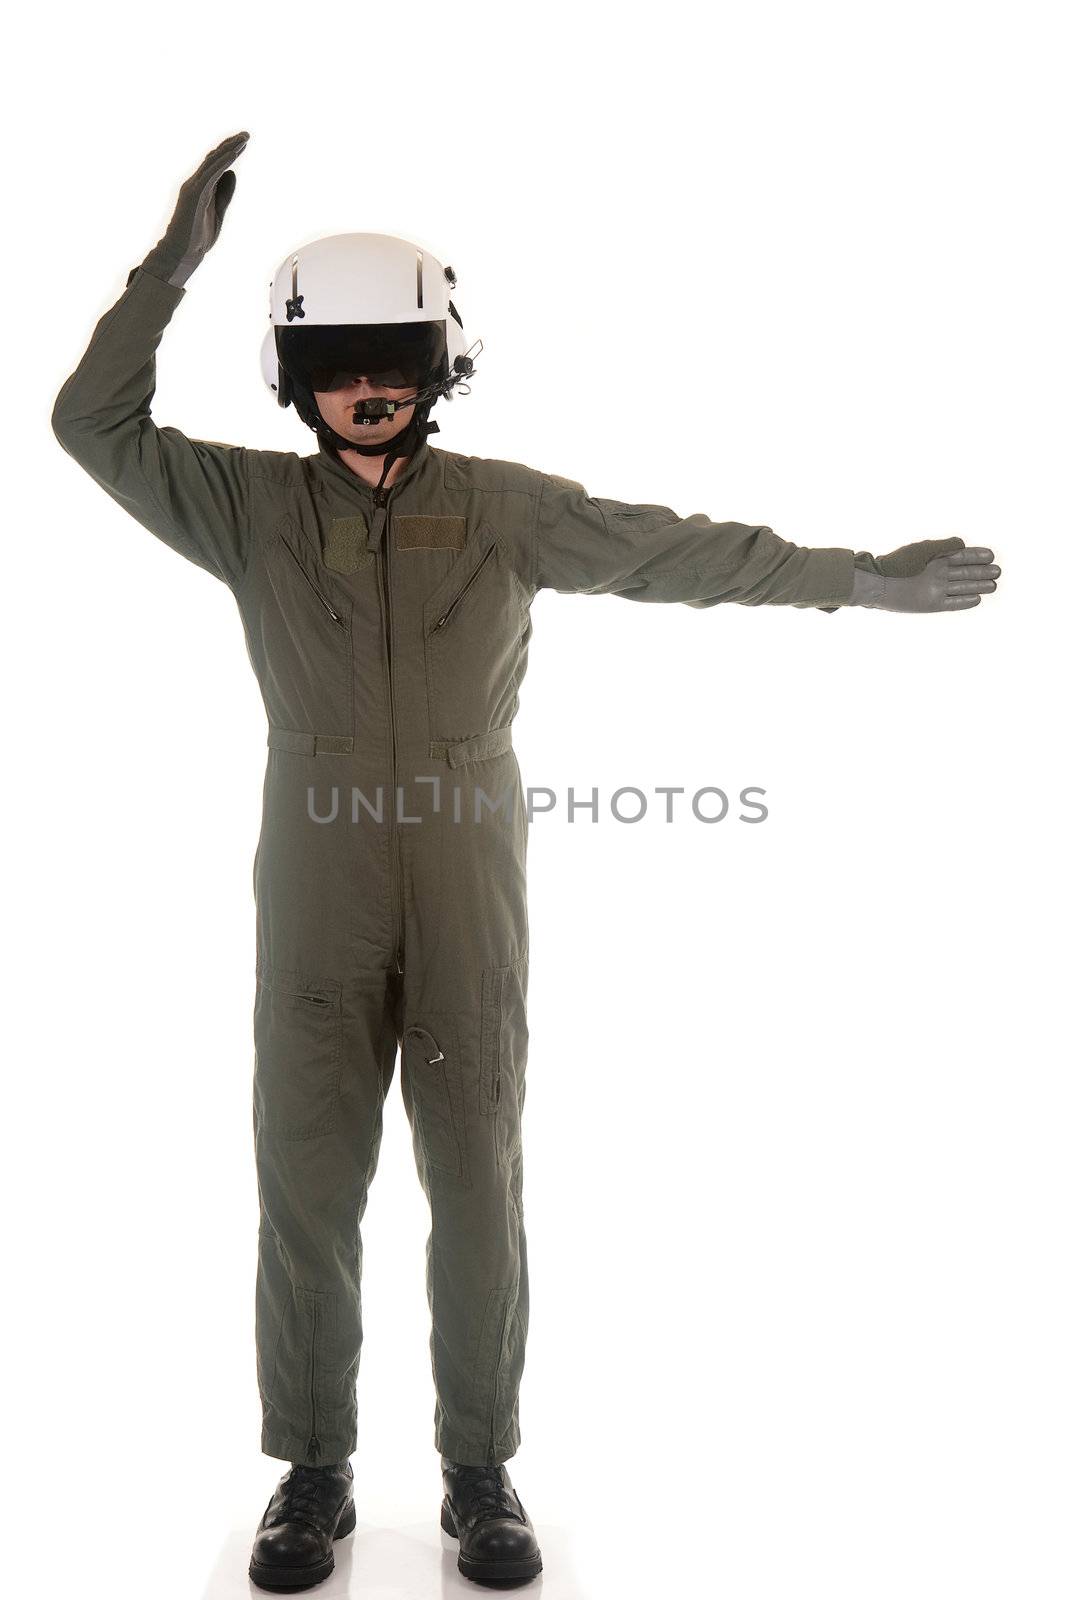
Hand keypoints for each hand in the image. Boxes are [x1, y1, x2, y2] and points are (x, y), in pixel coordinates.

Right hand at [140, 131, 249, 287]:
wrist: (183, 253)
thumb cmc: (198, 237)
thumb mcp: (218, 211)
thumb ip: (224, 193)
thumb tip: (232, 174)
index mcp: (201, 188)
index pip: (215, 164)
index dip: (229, 152)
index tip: (243, 142)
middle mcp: (195, 183)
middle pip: (214, 159)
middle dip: (230, 145)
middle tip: (246, 135)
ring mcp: (193, 187)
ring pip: (212, 163)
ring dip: (229, 150)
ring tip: (243, 140)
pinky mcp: (194, 194)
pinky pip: (210, 174)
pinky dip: (222, 163)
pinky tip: (233, 155)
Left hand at [850, 540, 1000, 611]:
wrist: (879, 583)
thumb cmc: (898, 563)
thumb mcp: (923, 550)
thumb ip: (944, 546)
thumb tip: (963, 544)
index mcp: (936, 558)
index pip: (962, 556)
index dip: (977, 556)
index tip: (991, 555)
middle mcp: (938, 573)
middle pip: (965, 572)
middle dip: (982, 572)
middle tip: (997, 572)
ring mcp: (935, 589)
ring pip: (961, 587)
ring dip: (977, 586)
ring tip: (993, 586)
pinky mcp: (931, 604)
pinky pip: (952, 603)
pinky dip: (964, 602)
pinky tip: (977, 600)